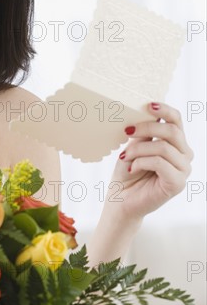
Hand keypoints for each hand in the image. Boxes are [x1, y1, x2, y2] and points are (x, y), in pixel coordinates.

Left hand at [104, 102, 193, 223]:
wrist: (120, 200)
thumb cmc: (127, 172)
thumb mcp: (134, 146)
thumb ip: (144, 133)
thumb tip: (146, 111)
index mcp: (176, 143)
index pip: (177, 120)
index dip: (164, 110)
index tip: (148, 104)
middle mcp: (184, 155)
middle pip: (172, 131)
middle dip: (146, 128)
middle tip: (126, 131)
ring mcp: (183, 170)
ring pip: (163, 147)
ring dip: (138, 150)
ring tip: (124, 157)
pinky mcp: (177, 183)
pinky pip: (160, 163)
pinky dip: (141, 162)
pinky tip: (132, 168)